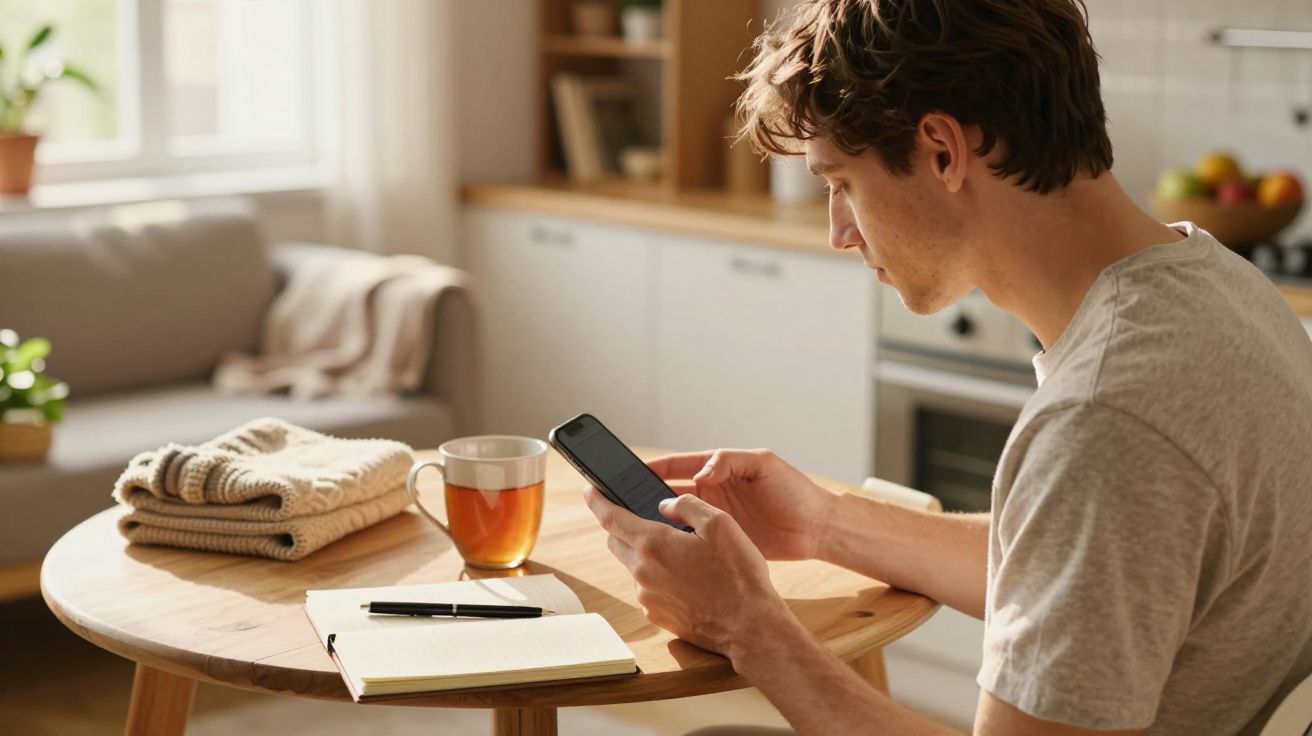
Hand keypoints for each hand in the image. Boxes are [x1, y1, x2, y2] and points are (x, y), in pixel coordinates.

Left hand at [583, 486, 792, 657]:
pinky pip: (648, 590)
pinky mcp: (657, 616)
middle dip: (625, 528)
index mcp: (653, 544)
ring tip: (684, 556)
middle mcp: (643, 571)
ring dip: (648, 556)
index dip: (597, 500)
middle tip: (649, 520)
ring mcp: (648, 597)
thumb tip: (665, 505)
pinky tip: (688, 581)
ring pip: (634, 567)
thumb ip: (687, 506)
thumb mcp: (720, 524)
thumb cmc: (738, 574)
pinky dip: (659, 579)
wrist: (749, 626)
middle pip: (617, 542)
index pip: (610, 517)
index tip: (590, 490)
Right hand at [646, 449, 838, 560]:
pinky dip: (676, 545)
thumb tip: (701, 474)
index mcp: (719, 470)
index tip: (628, 471)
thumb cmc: (795, 490)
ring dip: (657, 521)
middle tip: (621, 501)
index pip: (678, 466)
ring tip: (635, 527)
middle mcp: (712, 493)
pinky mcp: (723, 542)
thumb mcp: (764, 464)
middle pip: (669, 492)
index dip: (654, 467)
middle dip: (645, 495)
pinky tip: (661, 550)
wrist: (817, 528)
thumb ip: (730, 462)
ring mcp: (716, 519)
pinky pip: (692, 542)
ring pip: (676, 519)